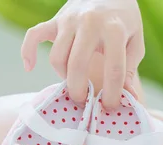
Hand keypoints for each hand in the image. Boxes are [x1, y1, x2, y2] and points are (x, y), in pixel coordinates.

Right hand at [21, 0, 144, 109]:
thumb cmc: (123, 21)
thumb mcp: (135, 42)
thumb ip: (131, 69)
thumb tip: (130, 98)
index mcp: (114, 29)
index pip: (113, 69)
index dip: (112, 93)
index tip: (110, 106)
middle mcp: (90, 23)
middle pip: (77, 65)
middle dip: (79, 90)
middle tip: (84, 101)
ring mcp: (69, 20)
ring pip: (56, 57)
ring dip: (63, 75)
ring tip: (73, 80)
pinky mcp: (55, 20)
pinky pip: (33, 36)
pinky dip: (27, 51)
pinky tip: (29, 67)